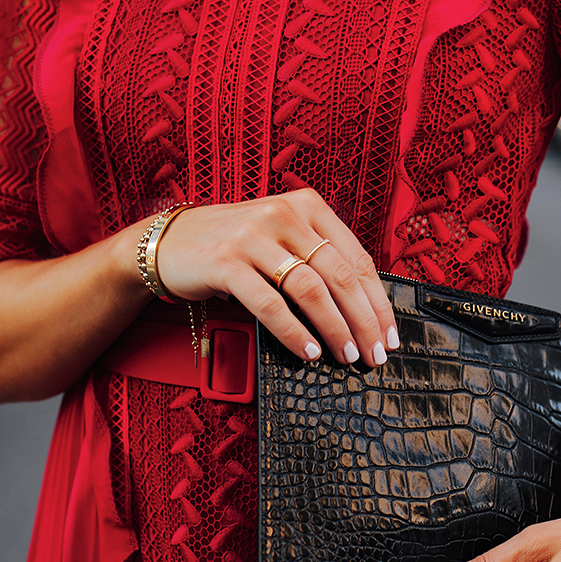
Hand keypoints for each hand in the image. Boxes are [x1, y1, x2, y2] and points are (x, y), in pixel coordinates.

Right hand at [154, 188, 396, 368]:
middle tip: (374, 353)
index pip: (357, 258)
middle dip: (363, 321)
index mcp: (307, 206)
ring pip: (310, 289)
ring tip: (346, 355)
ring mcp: (253, 237)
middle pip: (339, 275)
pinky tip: (309, 352)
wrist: (171, 242)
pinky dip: (294, 333)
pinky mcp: (226, 262)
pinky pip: (270, 305)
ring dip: (334, 329)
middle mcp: (283, 215)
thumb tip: (363, 308)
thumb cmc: (235, 245)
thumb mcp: (281, 237)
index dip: (378, 301)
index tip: (389, 333)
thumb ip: (317, 256)